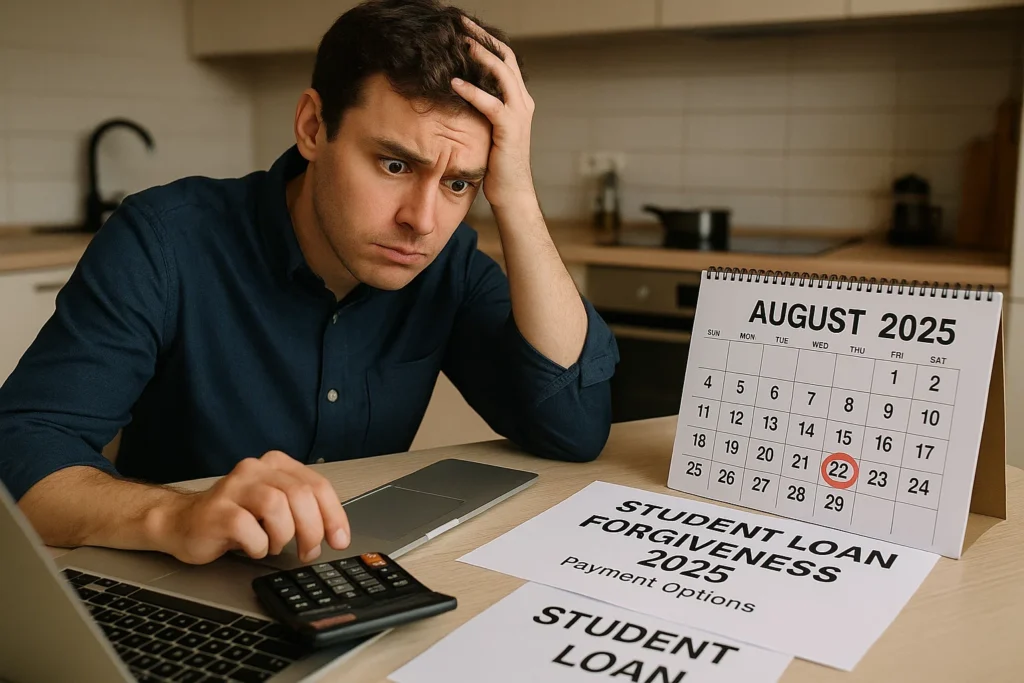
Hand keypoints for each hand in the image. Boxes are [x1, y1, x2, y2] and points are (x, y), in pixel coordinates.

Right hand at [153, 450, 350, 564]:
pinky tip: (253, 548)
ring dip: (283, 535)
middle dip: (312, 529)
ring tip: (273, 545)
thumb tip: (335, 533)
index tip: (340, 539)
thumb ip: (303, 510)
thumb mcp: (274, 507)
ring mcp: (234, 487)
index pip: (317, 485)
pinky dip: (258, 545)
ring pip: (277, 506)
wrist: (182, 523)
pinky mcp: (217, 510)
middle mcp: (255, 469)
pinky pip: (249, 528)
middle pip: (300, 495)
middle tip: (308, 552)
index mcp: (275, 465)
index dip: (334, 515)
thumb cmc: (233, 517)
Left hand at [452, 16, 536, 210]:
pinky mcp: (509, 129)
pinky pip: (490, 103)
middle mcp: (522, 102)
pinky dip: (472, 91)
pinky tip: (454, 83)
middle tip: (461, 23)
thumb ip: (481, 108)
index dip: (486, 41)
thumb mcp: (488, 129)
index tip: (465, 28)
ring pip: (502, 74)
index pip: (504, 60)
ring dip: (481, 55)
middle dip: (483, 38)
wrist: (512, 192)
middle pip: (505, 58)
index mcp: (518, 100)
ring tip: (460, 42)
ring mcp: (519, 114)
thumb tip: (457, 91)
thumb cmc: (496, 164)